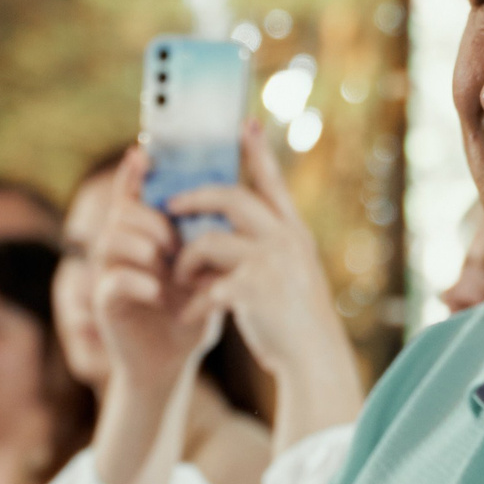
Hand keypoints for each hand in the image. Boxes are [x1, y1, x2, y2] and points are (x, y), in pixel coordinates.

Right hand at [94, 147, 224, 395]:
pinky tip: (158, 292)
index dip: (133, 172)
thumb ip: (209, 238)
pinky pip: (113, 281)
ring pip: (110, 240)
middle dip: (151, 218)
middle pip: (122, 212)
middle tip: (175, 238)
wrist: (173, 363)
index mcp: (143, 235)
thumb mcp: (205, 270)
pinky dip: (136, 281)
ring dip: (143, 244)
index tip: (145, 152)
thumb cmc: (191, 311)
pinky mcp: (107, 304)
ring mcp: (110, 275)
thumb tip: (235, 197)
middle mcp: (121, 250)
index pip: (133, 194)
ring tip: (167, 260)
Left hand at [167, 128, 365, 444]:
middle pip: (232, 197)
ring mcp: (270, 263)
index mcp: (293, 233)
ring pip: (209, 240)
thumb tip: (221, 235)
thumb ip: (266, 249)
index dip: (257, 152)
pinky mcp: (252, 291)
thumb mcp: (291, 275)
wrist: (313, 360)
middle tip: (169, 204)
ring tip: (181, 279)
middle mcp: (285, 240)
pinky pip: (207, 285)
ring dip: (186, 259)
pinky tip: (187, 315)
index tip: (245, 123)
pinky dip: (191, 302)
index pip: (272, 183)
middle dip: (195, 197)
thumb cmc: (295, 321)